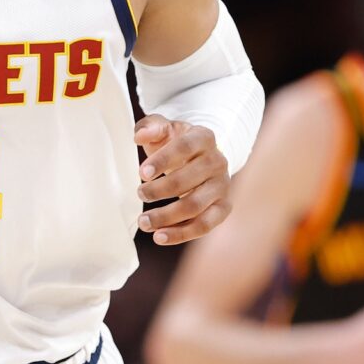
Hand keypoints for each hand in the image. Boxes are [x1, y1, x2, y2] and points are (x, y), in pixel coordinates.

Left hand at [135, 116, 230, 244]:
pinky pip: (204, 225)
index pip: (184, 148)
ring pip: (195, 206)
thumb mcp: (164, 130)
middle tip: (139, 194)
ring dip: (166, 216)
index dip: (163, 161)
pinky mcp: (223, 207)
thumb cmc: (175, 144)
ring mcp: (222, 186)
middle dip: (160, 191)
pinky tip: (159, 236)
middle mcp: (218, 161)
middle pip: (189, 180)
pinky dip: (181, 234)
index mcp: (203, 137)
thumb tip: (140, 136)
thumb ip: (151, 128)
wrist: (200, 159)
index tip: (142, 173)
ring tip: (143, 222)